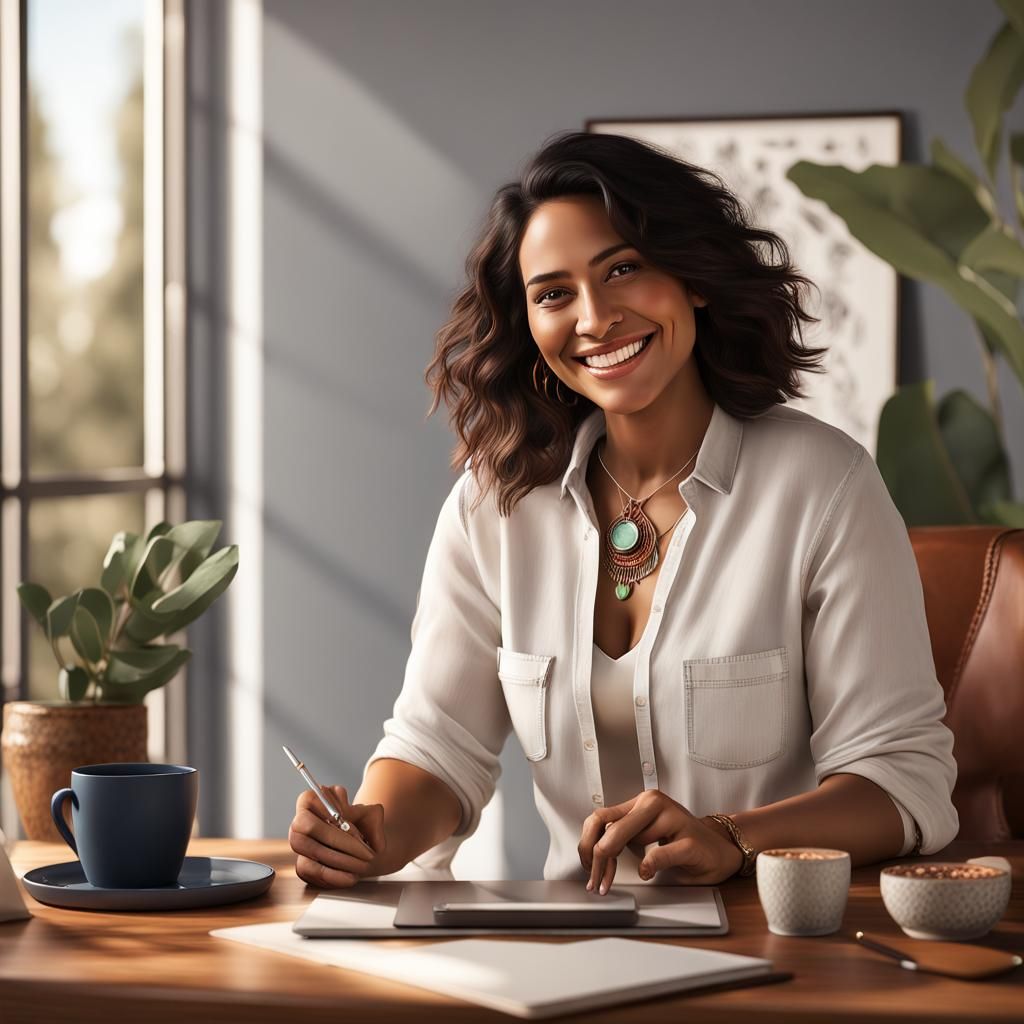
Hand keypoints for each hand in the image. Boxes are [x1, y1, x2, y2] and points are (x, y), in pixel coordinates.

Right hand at [289, 784, 386, 888]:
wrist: (361, 843)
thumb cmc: (362, 823)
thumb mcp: (372, 813)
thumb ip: (372, 817)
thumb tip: (366, 836)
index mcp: (312, 799)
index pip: (317, 803)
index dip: (337, 817)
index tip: (357, 830)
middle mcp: (300, 820)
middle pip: (310, 827)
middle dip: (340, 841)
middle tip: (365, 852)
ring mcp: (299, 844)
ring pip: (311, 851)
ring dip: (340, 860)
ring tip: (362, 865)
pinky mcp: (302, 865)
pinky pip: (310, 871)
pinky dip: (333, 875)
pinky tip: (351, 877)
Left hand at [578, 789, 742, 892]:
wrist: (719, 849)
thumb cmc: (680, 842)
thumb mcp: (646, 835)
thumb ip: (622, 835)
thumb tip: (590, 851)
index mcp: (641, 802)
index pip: (601, 817)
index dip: (587, 843)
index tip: (587, 866)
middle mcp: (655, 803)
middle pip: (611, 828)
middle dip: (597, 859)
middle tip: (596, 881)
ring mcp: (674, 818)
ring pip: (632, 840)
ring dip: (624, 866)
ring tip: (624, 878)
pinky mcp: (690, 840)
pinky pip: (659, 853)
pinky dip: (649, 866)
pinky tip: (647, 872)